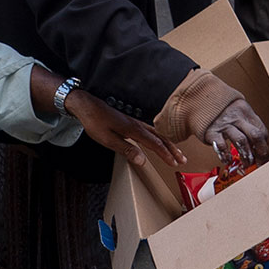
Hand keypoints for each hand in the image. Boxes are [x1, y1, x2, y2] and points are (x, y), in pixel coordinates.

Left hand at [63, 88, 186, 168]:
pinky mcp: (130, 121)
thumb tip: (143, 161)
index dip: (165, 154)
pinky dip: (159, 137)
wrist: (86, 105)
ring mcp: (134, 122)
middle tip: (182, 159)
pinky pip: (150, 130)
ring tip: (176, 152)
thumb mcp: (108, 139)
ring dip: (167, 143)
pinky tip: (158, 140)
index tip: (175, 163)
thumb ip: (127, 150)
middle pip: (160, 138)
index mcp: (133, 130)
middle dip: (172, 149)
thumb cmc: (95, 122)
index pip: (155, 144)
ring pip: (156, 133)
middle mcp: (137, 125)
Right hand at [201, 96, 268, 165]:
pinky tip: (228, 160)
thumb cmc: (221, 110)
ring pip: (241, 141)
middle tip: (259, 163)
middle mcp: (236, 117)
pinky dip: (226, 156)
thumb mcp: (238, 112)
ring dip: (246, 156)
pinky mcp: (212, 132)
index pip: (262, 131)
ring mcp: (224, 124)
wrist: (199, 100)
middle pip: (255, 135)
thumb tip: (260, 147)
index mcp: (246, 112)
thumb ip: (248, 125)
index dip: (265, 147)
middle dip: (260, 153)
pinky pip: (222, 146)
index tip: (264, 158)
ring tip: (246, 163)